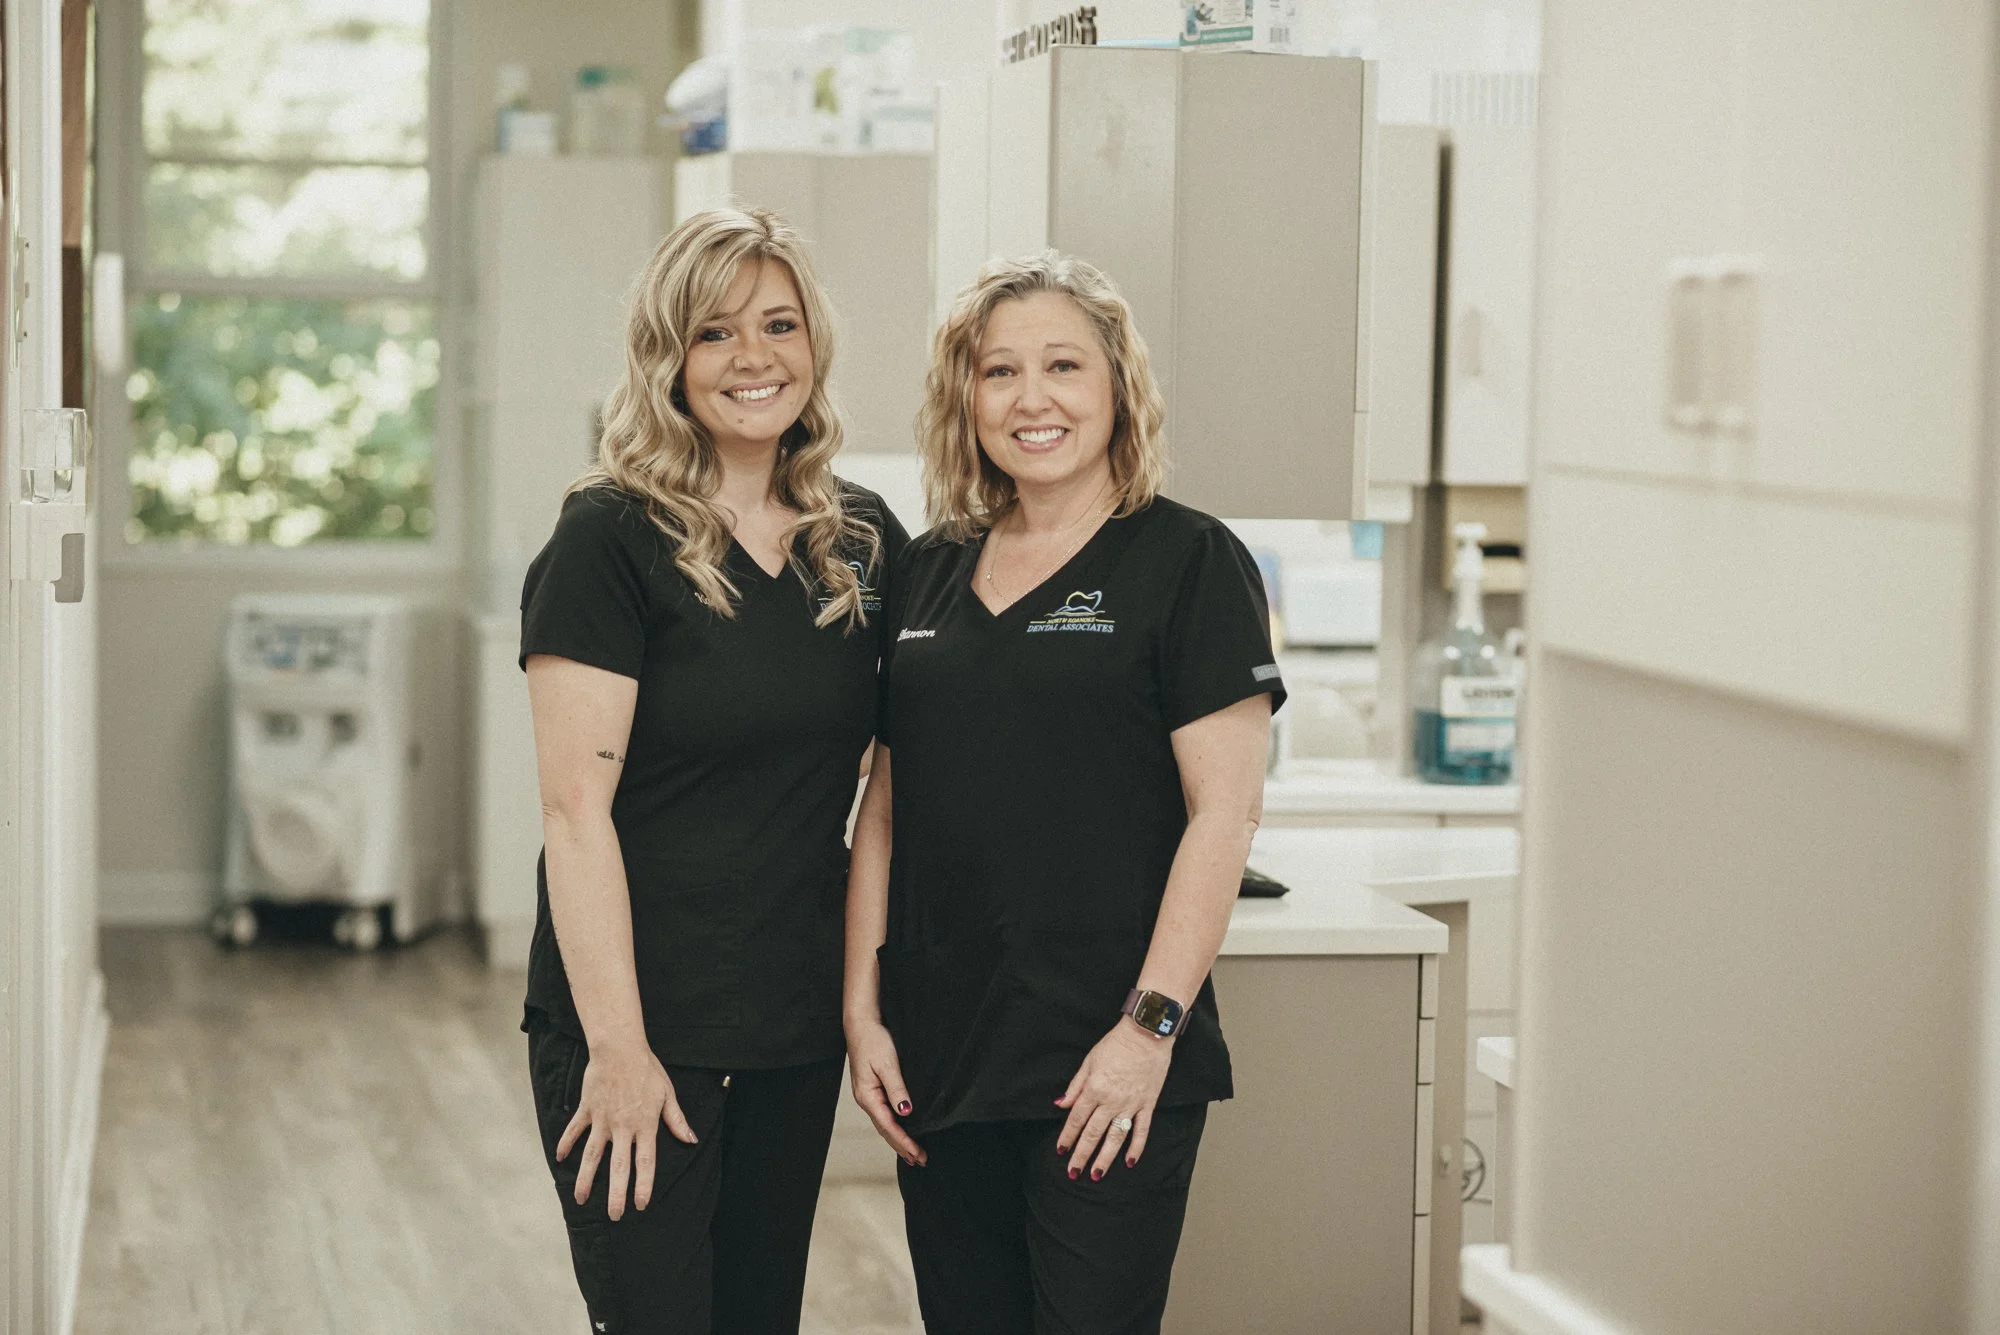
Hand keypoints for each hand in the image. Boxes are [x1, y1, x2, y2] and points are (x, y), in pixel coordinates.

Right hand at [556, 1040, 697, 1220]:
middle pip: (618, 1167)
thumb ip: (676, 1120)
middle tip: (614, 1216)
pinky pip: (575, 1131)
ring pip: (592, 1156)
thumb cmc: (647, 1070)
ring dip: (586, 1179)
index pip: (645, 1162)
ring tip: (581, 1199)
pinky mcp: (587, 1110)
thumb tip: (691, 1140)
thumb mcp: (667, 1094)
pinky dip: (566, 1144)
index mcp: (644, 1125)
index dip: (643, 1185)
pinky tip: (560, 1159)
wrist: (619, 1049)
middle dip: (615, 1194)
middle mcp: (622, 1128)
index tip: (640, 1205)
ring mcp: (602, 1120)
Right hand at [847, 1018, 926, 1166]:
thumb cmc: (873, 1041)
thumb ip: (896, 1089)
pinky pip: (884, 1114)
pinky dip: (895, 1127)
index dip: (904, 1142)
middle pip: (886, 1130)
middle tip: (920, 1161)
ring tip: (913, 1154)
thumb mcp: (887, 1064)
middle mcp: (866, 1099)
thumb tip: (905, 1113)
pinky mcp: (873, 1089)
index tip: (918, 1154)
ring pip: (885, 1124)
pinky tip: (902, 1131)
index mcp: (868, 1096)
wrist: (861, 1024)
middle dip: (902, 1147)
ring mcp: (868, 1095)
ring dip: (899, 1140)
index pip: (888, 1127)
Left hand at [1055, 1020, 1172, 1180]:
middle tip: (1074, 1173)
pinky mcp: (1147, 1104)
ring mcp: (1130, 1104)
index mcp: (1094, 1089)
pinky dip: (1136, 1148)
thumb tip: (1060, 1105)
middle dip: (1082, 1155)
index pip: (1076, 1119)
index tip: (1061, 1152)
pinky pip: (1142, 1130)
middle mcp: (1111, 1101)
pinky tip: (1130, 1161)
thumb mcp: (1089, 1061)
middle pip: (1093, 1134)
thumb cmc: (1115, 1044)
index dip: (1067, 1137)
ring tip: (1096, 1174)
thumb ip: (1075, 1086)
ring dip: (1105, 1158)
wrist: (1146, 1034)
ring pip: (1115, 1138)